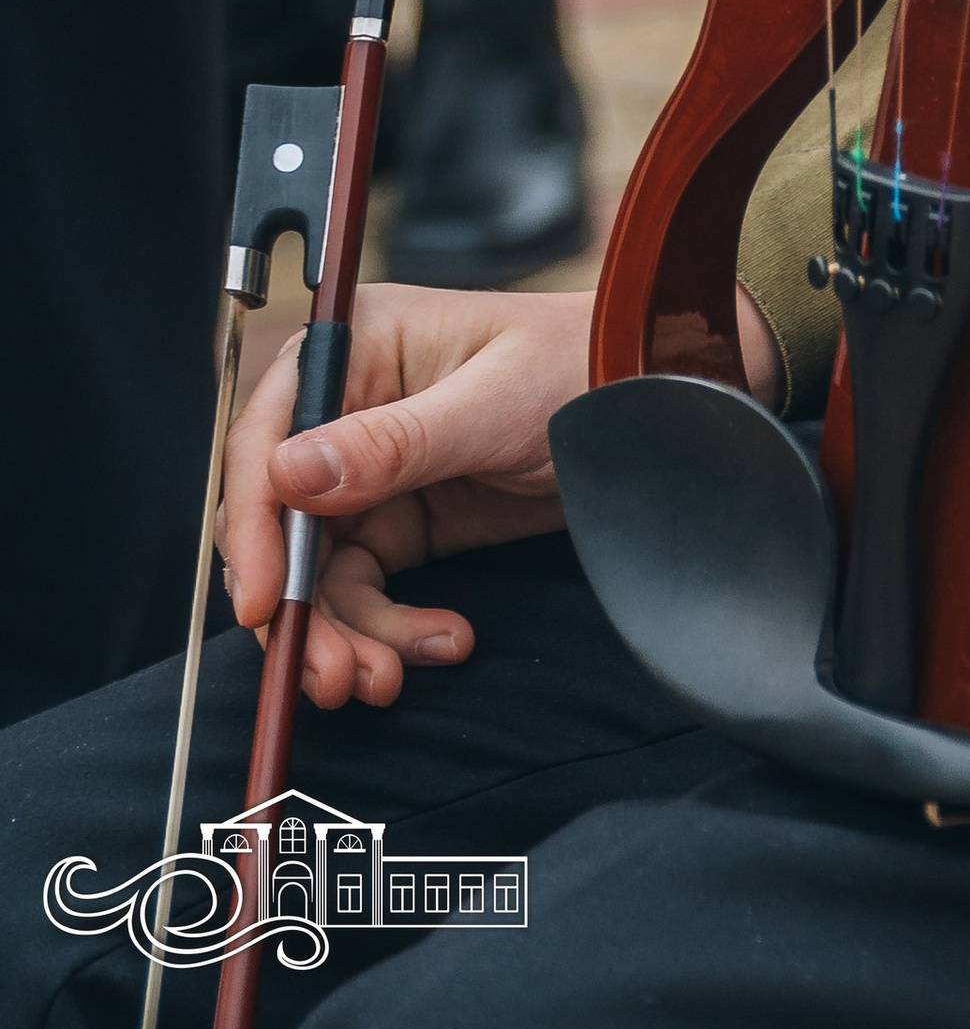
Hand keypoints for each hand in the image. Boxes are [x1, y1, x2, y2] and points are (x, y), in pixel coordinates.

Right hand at [219, 281, 783, 707]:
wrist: (658, 395)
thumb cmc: (584, 360)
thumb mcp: (492, 401)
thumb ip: (392, 441)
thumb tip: (290, 472)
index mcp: (357, 347)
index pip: (268, 439)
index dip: (252, 522)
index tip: (263, 601)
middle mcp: (351, 407)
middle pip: (283, 521)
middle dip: (301, 606)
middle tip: (327, 673)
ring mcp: (376, 470)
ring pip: (321, 571)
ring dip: (343, 634)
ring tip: (379, 681)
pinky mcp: (408, 518)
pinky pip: (370, 590)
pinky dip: (392, 630)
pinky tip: (441, 643)